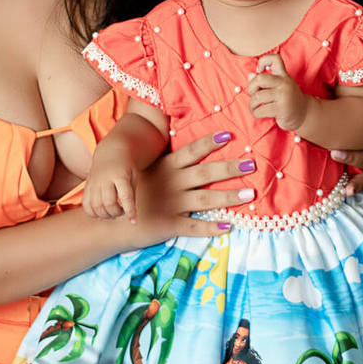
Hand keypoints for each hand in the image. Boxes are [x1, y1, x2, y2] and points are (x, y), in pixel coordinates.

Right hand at [83, 164, 137, 222]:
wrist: (110, 152)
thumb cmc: (126, 168)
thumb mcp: (133, 177)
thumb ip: (131, 195)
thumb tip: (128, 216)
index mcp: (120, 175)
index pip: (125, 196)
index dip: (130, 210)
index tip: (134, 222)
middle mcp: (105, 178)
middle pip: (108, 203)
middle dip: (117, 213)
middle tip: (122, 211)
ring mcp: (94, 182)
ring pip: (96, 206)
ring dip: (106, 215)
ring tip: (113, 213)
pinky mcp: (87, 186)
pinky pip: (86, 205)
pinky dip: (94, 214)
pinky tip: (102, 213)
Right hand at [131, 131, 256, 243]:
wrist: (111, 219)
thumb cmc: (133, 191)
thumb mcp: (149, 170)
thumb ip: (170, 163)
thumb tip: (195, 151)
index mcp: (166, 167)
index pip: (191, 151)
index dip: (210, 143)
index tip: (229, 135)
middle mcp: (171, 183)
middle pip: (205, 174)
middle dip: (229, 168)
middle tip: (251, 164)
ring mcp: (171, 204)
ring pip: (205, 200)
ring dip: (229, 197)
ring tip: (250, 194)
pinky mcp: (169, 224)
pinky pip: (193, 227)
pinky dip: (211, 228)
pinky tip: (228, 226)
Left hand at [247, 53, 306, 131]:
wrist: (304, 114)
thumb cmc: (287, 99)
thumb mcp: (278, 87)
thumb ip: (264, 81)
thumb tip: (250, 75)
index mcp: (283, 75)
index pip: (275, 59)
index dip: (263, 61)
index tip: (259, 71)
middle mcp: (284, 83)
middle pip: (260, 79)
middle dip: (251, 87)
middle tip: (253, 94)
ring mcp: (284, 96)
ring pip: (257, 97)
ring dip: (251, 104)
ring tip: (254, 107)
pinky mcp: (282, 109)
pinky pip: (260, 110)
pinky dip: (255, 113)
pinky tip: (258, 113)